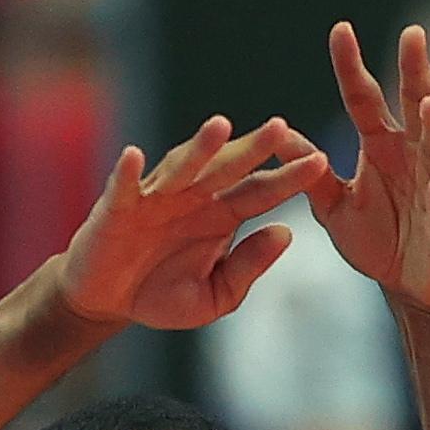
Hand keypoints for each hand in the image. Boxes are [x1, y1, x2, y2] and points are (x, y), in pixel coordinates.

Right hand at [53, 115, 328, 332]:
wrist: (108, 301)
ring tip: (221, 127)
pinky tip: (134, 155)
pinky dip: (127, 172)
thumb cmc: (162, 294)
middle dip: (253, 148)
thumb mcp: (215, 296)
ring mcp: (156, 197)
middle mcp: (193, 197)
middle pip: (227, 168)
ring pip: (181, 167)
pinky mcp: (117, 208)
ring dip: (198, 147)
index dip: (289, 177)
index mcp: (221, 215)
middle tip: (281, 129)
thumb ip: (248, 267)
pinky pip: (123, 187)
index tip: (321, 161)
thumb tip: (285, 233)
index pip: (261, 191)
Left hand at [307, 22, 429, 319]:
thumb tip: (275, 134)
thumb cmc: (379, 240)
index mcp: (382, 148)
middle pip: (413, 107)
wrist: (413, 288)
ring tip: (429, 104)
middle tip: (413, 35)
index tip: (340, 29)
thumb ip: (310, 171)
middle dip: (414, 73)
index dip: (352, 67)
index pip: (365, 99)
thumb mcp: (334, 206)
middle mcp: (414, 158)